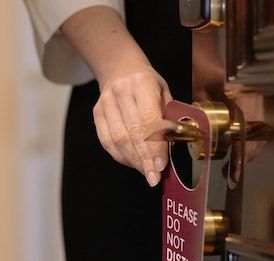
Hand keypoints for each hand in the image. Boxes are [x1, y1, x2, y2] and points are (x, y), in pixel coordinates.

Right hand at [62, 6, 171, 186]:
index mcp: (142, 83)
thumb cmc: (149, 85)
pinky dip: (122, 156)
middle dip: (145, 159)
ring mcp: (105, 103)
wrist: (121, 69)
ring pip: (118, 140)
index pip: (148, 120)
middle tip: (155, 177)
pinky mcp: (97, 114)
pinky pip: (108, 142)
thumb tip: (176, 147)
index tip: (161, 166)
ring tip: (147, 173)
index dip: (155, 146)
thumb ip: (170, 118)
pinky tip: (135, 163)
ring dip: (134, 161)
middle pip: (133, 133)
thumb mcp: (165, 93)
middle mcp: (120, 92)